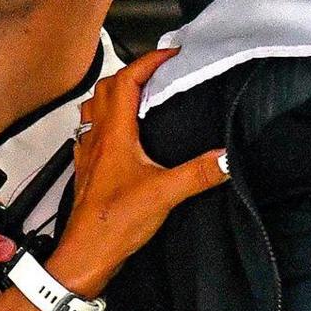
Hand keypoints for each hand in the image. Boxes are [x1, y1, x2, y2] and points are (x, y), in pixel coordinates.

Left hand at [49, 49, 229, 295]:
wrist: (85, 254)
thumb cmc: (111, 224)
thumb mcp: (164, 195)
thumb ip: (198, 173)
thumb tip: (226, 158)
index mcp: (114, 134)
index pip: (126, 81)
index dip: (147, 62)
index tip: (169, 55)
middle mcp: (97, 139)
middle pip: (106, 89)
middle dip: (131, 72)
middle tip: (155, 71)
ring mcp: (89, 155)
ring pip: (93, 109)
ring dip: (112, 94)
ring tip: (135, 95)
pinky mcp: (87, 173)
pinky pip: (90, 134)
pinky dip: (104, 123)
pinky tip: (118, 136)